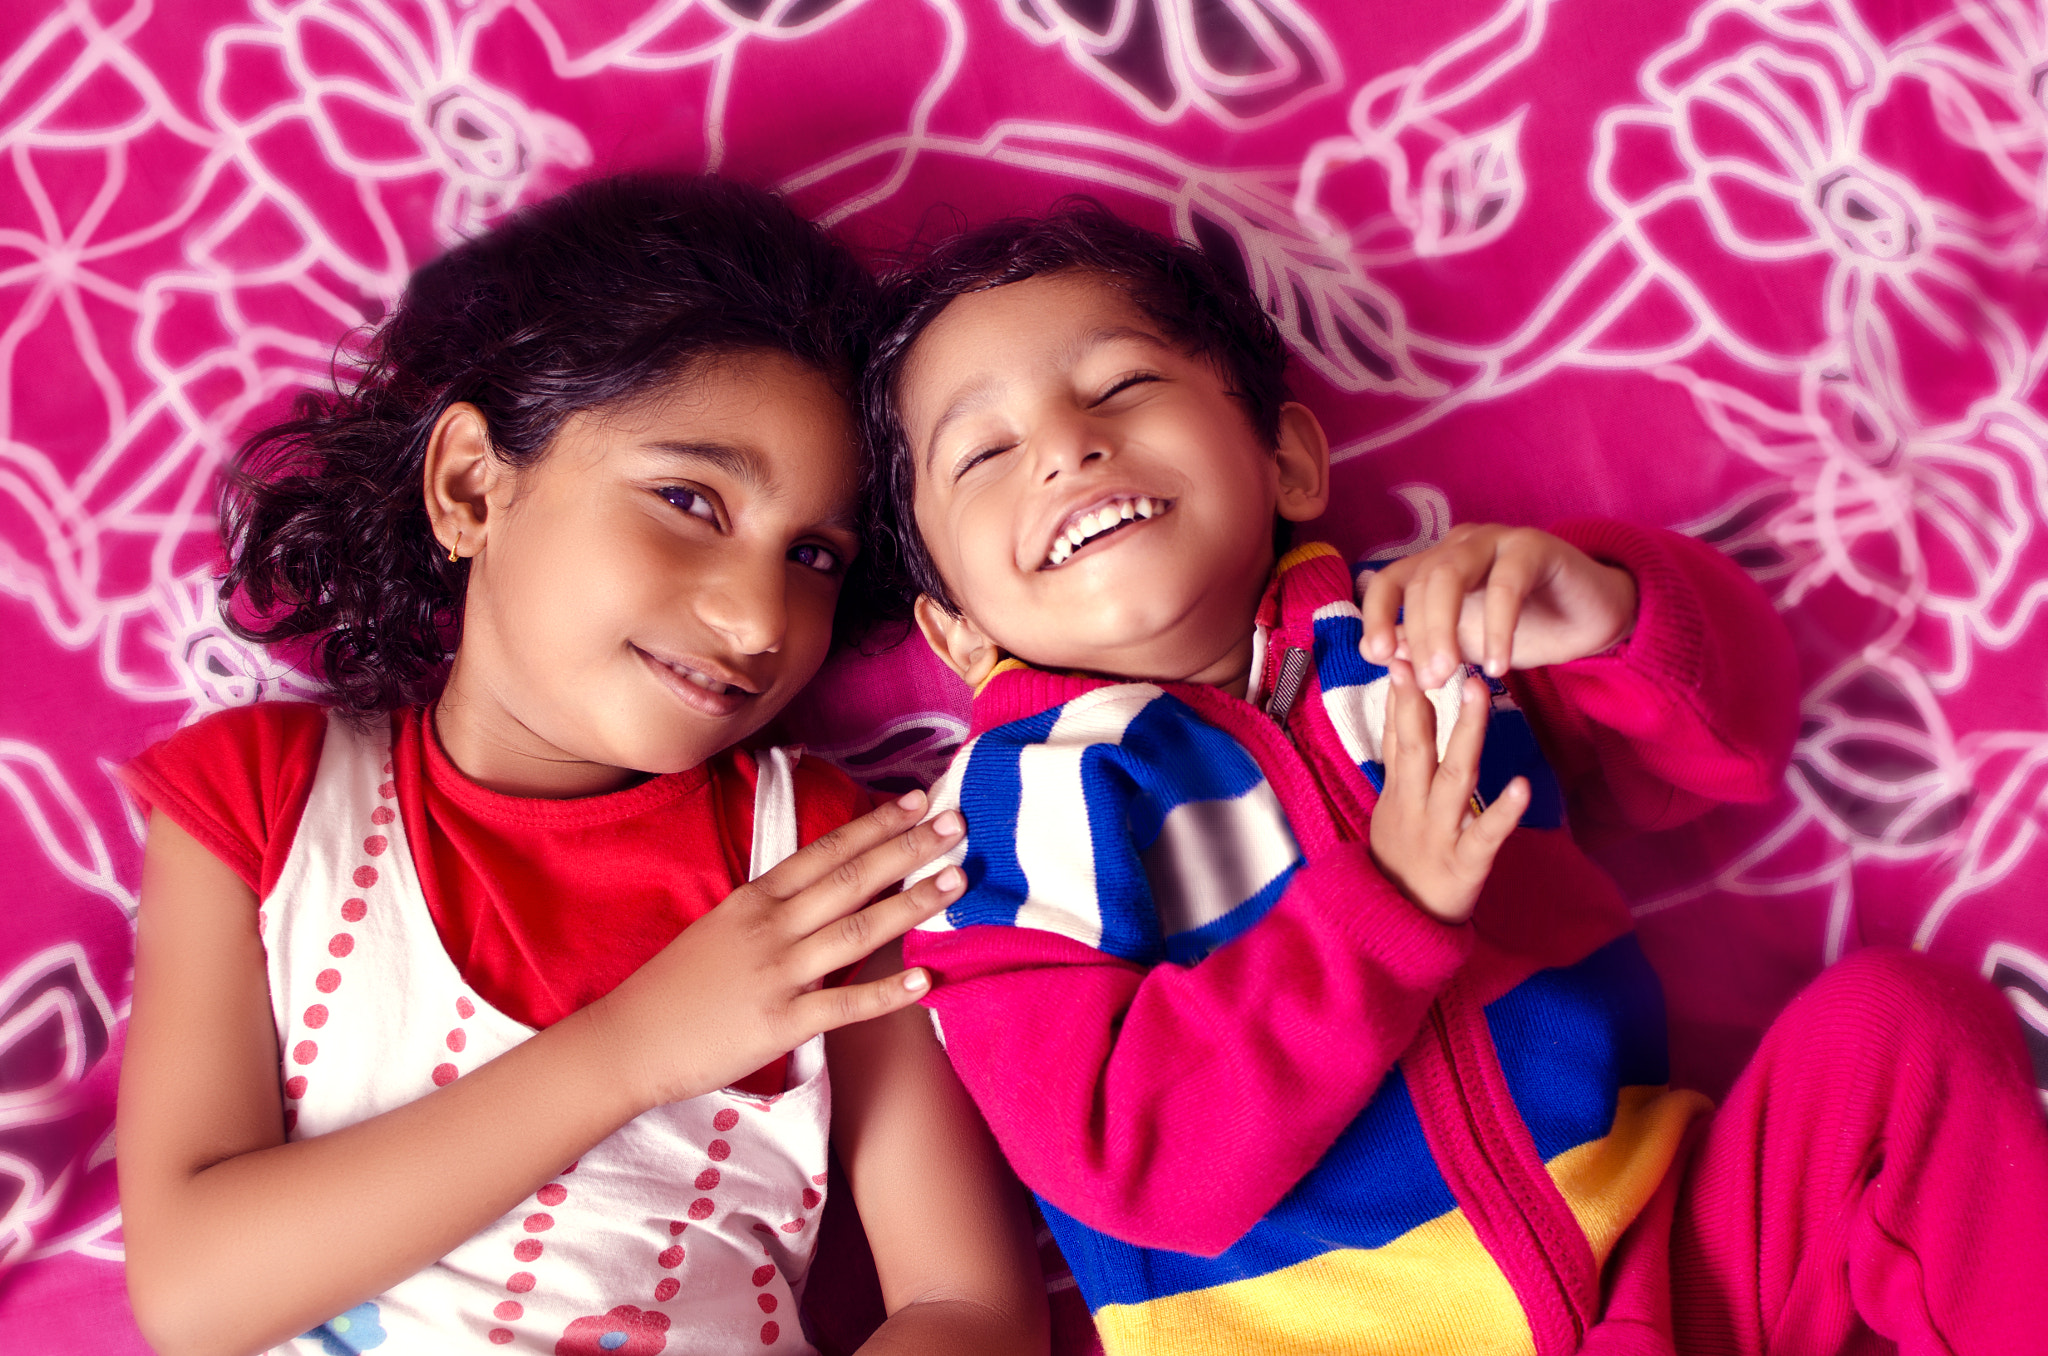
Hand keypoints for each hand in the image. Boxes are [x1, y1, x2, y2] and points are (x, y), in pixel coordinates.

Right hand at [587, 790, 966, 1109]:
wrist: (629, 1039)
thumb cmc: (677, 985)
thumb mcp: (722, 927)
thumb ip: (773, 907)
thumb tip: (826, 885)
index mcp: (755, 900)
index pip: (825, 851)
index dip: (874, 824)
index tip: (916, 800)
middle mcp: (770, 929)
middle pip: (850, 879)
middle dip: (908, 848)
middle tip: (957, 823)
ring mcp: (777, 975)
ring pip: (856, 931)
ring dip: (910, 904)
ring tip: (957, 881)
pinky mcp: (781, 1023)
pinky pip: (843, 1005)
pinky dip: (886, 993)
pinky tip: (925, 981)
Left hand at [1360, 524, 1638, 688]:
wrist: (1589, 620)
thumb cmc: (1522, 630)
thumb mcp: (1466, 645)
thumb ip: (1425, 645)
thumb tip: (1383, 652)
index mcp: (1436, 564)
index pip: (1390, 582)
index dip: (1376, 616)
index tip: (1376, 656)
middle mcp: (1459, 545)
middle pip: (1420, 581)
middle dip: (1418, 634)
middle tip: (1428, 681)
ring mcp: (1494, 540)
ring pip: (1450, 574)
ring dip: (1443, 628)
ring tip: (1448, 673)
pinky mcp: (1534, 546)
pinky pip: (1505, 585)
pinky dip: (1497, 628)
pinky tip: (1498, 665)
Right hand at [1367, 661, 1526, 924]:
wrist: (1396, 931)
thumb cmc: (1402, 866)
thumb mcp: (1390, 812)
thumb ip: (1400, 767)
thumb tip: (1405, 715)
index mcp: (1397, 794)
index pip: (1396, 734)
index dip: (1399, 694)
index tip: (1400, 651)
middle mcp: (1413, 807)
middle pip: (1417, 746)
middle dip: (1423, 699)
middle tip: (1435, 654)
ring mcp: (1438, 834)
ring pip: (1453, 777)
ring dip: (1467, 733)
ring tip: (1480, 692)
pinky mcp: (1464, 865)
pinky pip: (1485, 835)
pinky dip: (1504, 811)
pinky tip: (1523, 786)